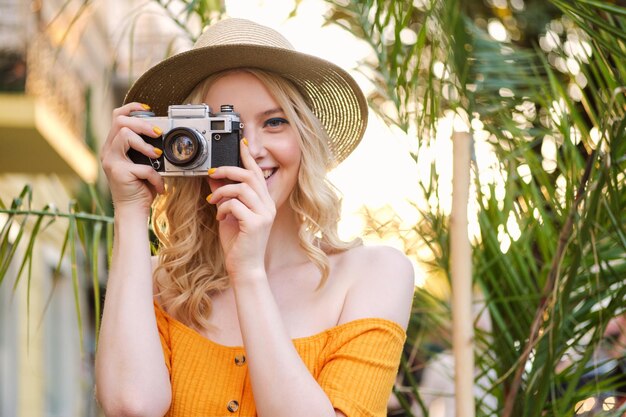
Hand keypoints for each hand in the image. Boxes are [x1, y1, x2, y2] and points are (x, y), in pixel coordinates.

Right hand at [100, 103, 164, 213]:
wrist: (132, 210)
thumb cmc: (140, 187)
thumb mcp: (142, 163)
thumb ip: (145, 149)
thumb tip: (162, 135)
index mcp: (113, 146)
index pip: (117, 117)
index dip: (131, 109)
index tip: (148, 110)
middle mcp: (108, 151)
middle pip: (120, 122)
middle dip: (142, 124)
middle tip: (158, 133)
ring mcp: (111, 161)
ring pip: (124, 135)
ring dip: (145, 145)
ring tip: (157, 156)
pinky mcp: (119, 173)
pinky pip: (142, 167)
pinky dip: (155, 177)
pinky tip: (159, 185)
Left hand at [207, 140, 275, 280]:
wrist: (245, 269)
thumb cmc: (238, 244)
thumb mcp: (229, 215)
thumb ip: (225, 196)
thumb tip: (213, 178)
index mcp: (265, 202)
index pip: (258, 173)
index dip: (248, 157)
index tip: (240, 143)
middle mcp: (268, 206)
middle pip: (250, 176)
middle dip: (228, 170)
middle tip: (212, 173)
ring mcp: (264, 214)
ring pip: (242, 188)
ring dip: (222, 191)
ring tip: (212, 201)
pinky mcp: (256, 223)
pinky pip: (235, 204)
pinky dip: (223, 207)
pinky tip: (220, 217)